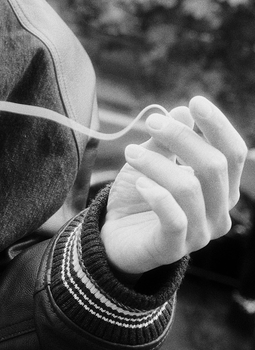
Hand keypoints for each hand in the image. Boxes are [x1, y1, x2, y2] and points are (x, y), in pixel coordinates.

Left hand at [101, 96, 247, 277]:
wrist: (115, 234)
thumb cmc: (141, 194)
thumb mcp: (153, 160)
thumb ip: (168, 140)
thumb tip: (182, 111)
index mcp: (221, 189)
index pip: (233, 154)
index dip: (218, 126)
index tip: (194, 101)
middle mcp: (218, 213)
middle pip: (214, 166)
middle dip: (182, 137)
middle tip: (152, 122)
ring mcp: (199, 233)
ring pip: (189, 188)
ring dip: (157, 162)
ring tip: (130, 152)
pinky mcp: (174, 248)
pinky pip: (174, 218)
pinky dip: (156, 195)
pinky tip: (140, 182)